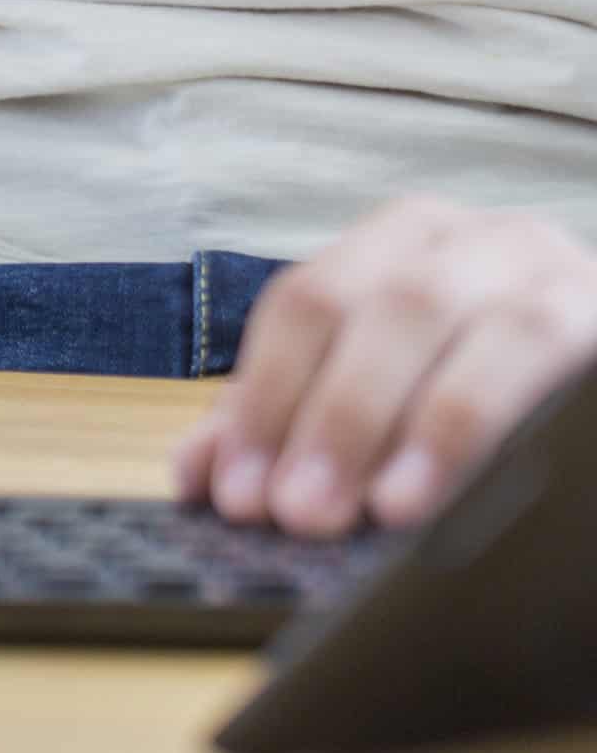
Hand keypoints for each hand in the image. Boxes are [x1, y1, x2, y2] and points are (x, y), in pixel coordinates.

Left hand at [173, 196, 596, 535]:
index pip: (304, 304)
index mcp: (398, 242)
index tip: (232, 492)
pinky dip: (482, 425)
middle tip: (295, 513)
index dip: (262, 397)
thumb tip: (195, 474)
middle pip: (379, 309)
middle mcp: (474, 240)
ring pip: (469, 325)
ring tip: (378, 512)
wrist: (593, 390)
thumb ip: (288, 421)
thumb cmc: (482, 382)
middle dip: (329, 416)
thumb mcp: (378, 392)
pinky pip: (544, 357)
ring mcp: (550, 273)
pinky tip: (445, 485)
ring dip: (410, 423)